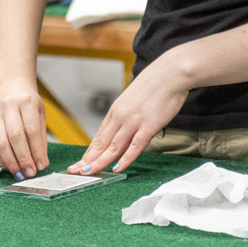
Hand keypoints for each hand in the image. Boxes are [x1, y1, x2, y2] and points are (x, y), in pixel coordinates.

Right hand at [0, 79, 48, 179]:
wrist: (10, 87)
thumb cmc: (28, 102)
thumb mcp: (40, 114)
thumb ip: (41, 138)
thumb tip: (41, 162)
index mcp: (26, 102)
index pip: (32, 130)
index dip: (36, 150)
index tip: (41, 166)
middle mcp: (9, 107)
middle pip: (15, 137)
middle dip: (23, 158)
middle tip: (30, 173)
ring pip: (1, 142)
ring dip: (11, 161)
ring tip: (19, 173)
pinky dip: (1, 158)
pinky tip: (8, 166)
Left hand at [68, 53, 189, 175]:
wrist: (171, 73)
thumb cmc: (155, 85)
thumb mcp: (133, 99)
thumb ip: (127, 115)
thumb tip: (123, 128)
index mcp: (116, 110)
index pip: (100, 135)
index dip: (90, 151)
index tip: (81, 162)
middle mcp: (121, 116)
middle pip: (102, 142)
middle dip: (89, 159)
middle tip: (76, 171)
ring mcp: (133, 122)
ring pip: (113, 147)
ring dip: (100, 161)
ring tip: (90, 173)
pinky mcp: (148, 126)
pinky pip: (134, 147)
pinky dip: (125, 159)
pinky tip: (117, 168)